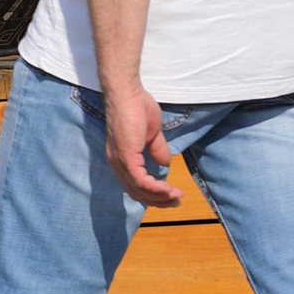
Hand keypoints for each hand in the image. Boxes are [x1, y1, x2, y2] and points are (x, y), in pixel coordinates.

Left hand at [103, 84, 180, 208]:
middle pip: (136, 192)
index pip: (135, 185)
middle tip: (176, 202)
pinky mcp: (126, 157)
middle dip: (158, 200)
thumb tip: (166, 164)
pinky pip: (141, 181)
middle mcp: (117, 163)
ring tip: (177, 197)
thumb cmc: (137, 106)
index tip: (171, 195)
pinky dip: (155, 188)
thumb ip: (157, 149)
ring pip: (139, 190)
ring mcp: (120, 161)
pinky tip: (168, 190)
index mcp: (121, 158)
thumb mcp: (152, 133)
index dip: (153, 193)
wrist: (127, 92)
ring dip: (160, 197)